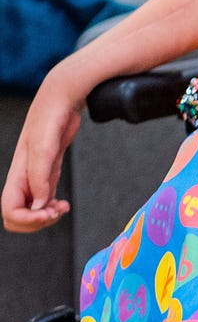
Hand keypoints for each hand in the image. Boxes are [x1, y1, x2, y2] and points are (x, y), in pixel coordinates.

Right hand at [2, 70, 85, 232]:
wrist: (62, 99)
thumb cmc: (51, 118)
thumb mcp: (45, 146)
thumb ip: (40, 176)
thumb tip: (39, 206)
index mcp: (16, 173)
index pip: (9, 210)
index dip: (27, 219)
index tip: (49, 213)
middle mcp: (23, 178)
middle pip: (16, 216)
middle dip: (35, 223)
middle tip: (56, 212)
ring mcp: (34, 177)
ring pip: (30, 211)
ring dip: (45, 217)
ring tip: (62, 208)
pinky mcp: (47, 173)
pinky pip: (41, 202)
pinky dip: (50, 209)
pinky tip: (63, 203)